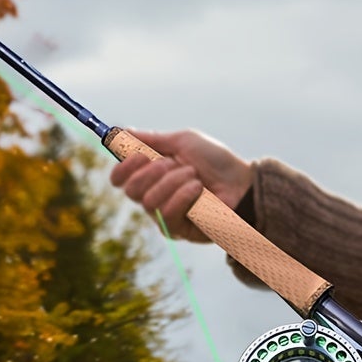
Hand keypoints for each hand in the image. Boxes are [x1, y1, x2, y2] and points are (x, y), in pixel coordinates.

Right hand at [107, 129, 252, 241]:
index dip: (124, 166)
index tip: (139, 154)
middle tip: (173, 163)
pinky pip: (166, 213)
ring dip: (174, 181)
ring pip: (149, 200)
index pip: (119, 179)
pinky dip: (183, 195)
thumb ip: (153, 139)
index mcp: (151, 176)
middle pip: (130, 189)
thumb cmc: (216, 162)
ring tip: (195, 177)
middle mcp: (152, 197)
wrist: (242, 182)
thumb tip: (123, 131)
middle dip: (152, 171)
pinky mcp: (177, 230)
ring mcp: (163, 216)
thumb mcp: (184, 141)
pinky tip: (199, 190)